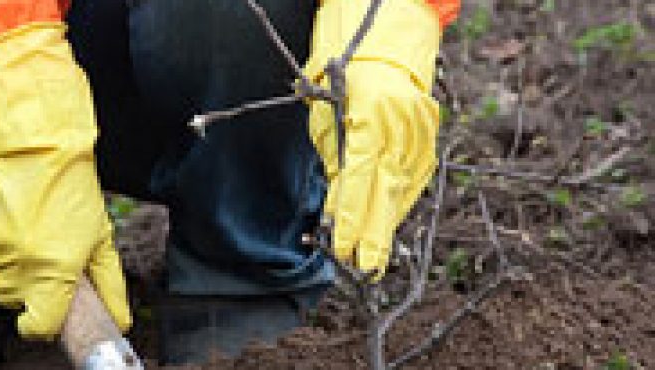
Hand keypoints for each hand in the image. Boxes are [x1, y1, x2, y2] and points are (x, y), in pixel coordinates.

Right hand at [0, 24, 130, 338]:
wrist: (36, 144)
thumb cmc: (72, 187)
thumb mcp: (100, 237)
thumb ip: (109, 284)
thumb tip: (119, 319)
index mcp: (55, 272)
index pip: (37, 327)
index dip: (43, 322)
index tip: (48, 311)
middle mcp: (20, 266)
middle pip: (14, 302)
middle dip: (28, 288)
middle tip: (45, 256)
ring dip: (11, 266)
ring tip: (29, 232)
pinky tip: (12, 219)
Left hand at [305, 0, 442, 276]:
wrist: (385, 32)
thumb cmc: (342, 69)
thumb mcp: (326, 113)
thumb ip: (336, 158)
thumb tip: (338, 203)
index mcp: (369, 114)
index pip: (360, 177)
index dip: (351, 216)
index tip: (342, 248)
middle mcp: (401, 123)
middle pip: (387, 188)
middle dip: (373, 232)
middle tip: (364, 269)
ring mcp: (421, 127)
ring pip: (404, 185)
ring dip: (387, 221)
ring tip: (373, 255)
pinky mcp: (429, 132)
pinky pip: (416, 174)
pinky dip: (401, 199)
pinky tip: (389, 221)